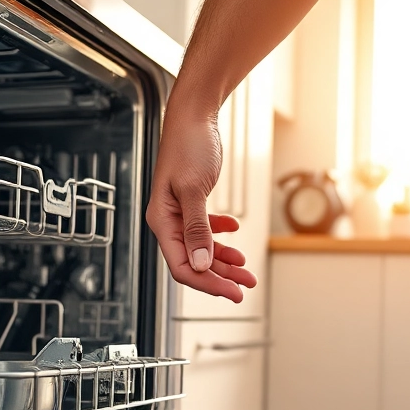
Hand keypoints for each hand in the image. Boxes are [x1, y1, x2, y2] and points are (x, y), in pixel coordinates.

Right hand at [146, 107, 257, 302]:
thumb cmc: (188, 146)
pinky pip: (207, 230)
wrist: (194, 118)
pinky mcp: (193, 204)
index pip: (182, 266)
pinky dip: (222, 236)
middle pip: (194, 262)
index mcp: (162, 221)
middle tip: (245, 286)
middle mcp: (169, 221)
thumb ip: (197, 228)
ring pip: (203, 249)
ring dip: (226, 260)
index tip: (232, 292)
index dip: (207, 282)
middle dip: (221, 276)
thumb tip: (199, 263)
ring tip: (247, 269)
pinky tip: (235, 233)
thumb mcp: (194, 189)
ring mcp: (181, 214)